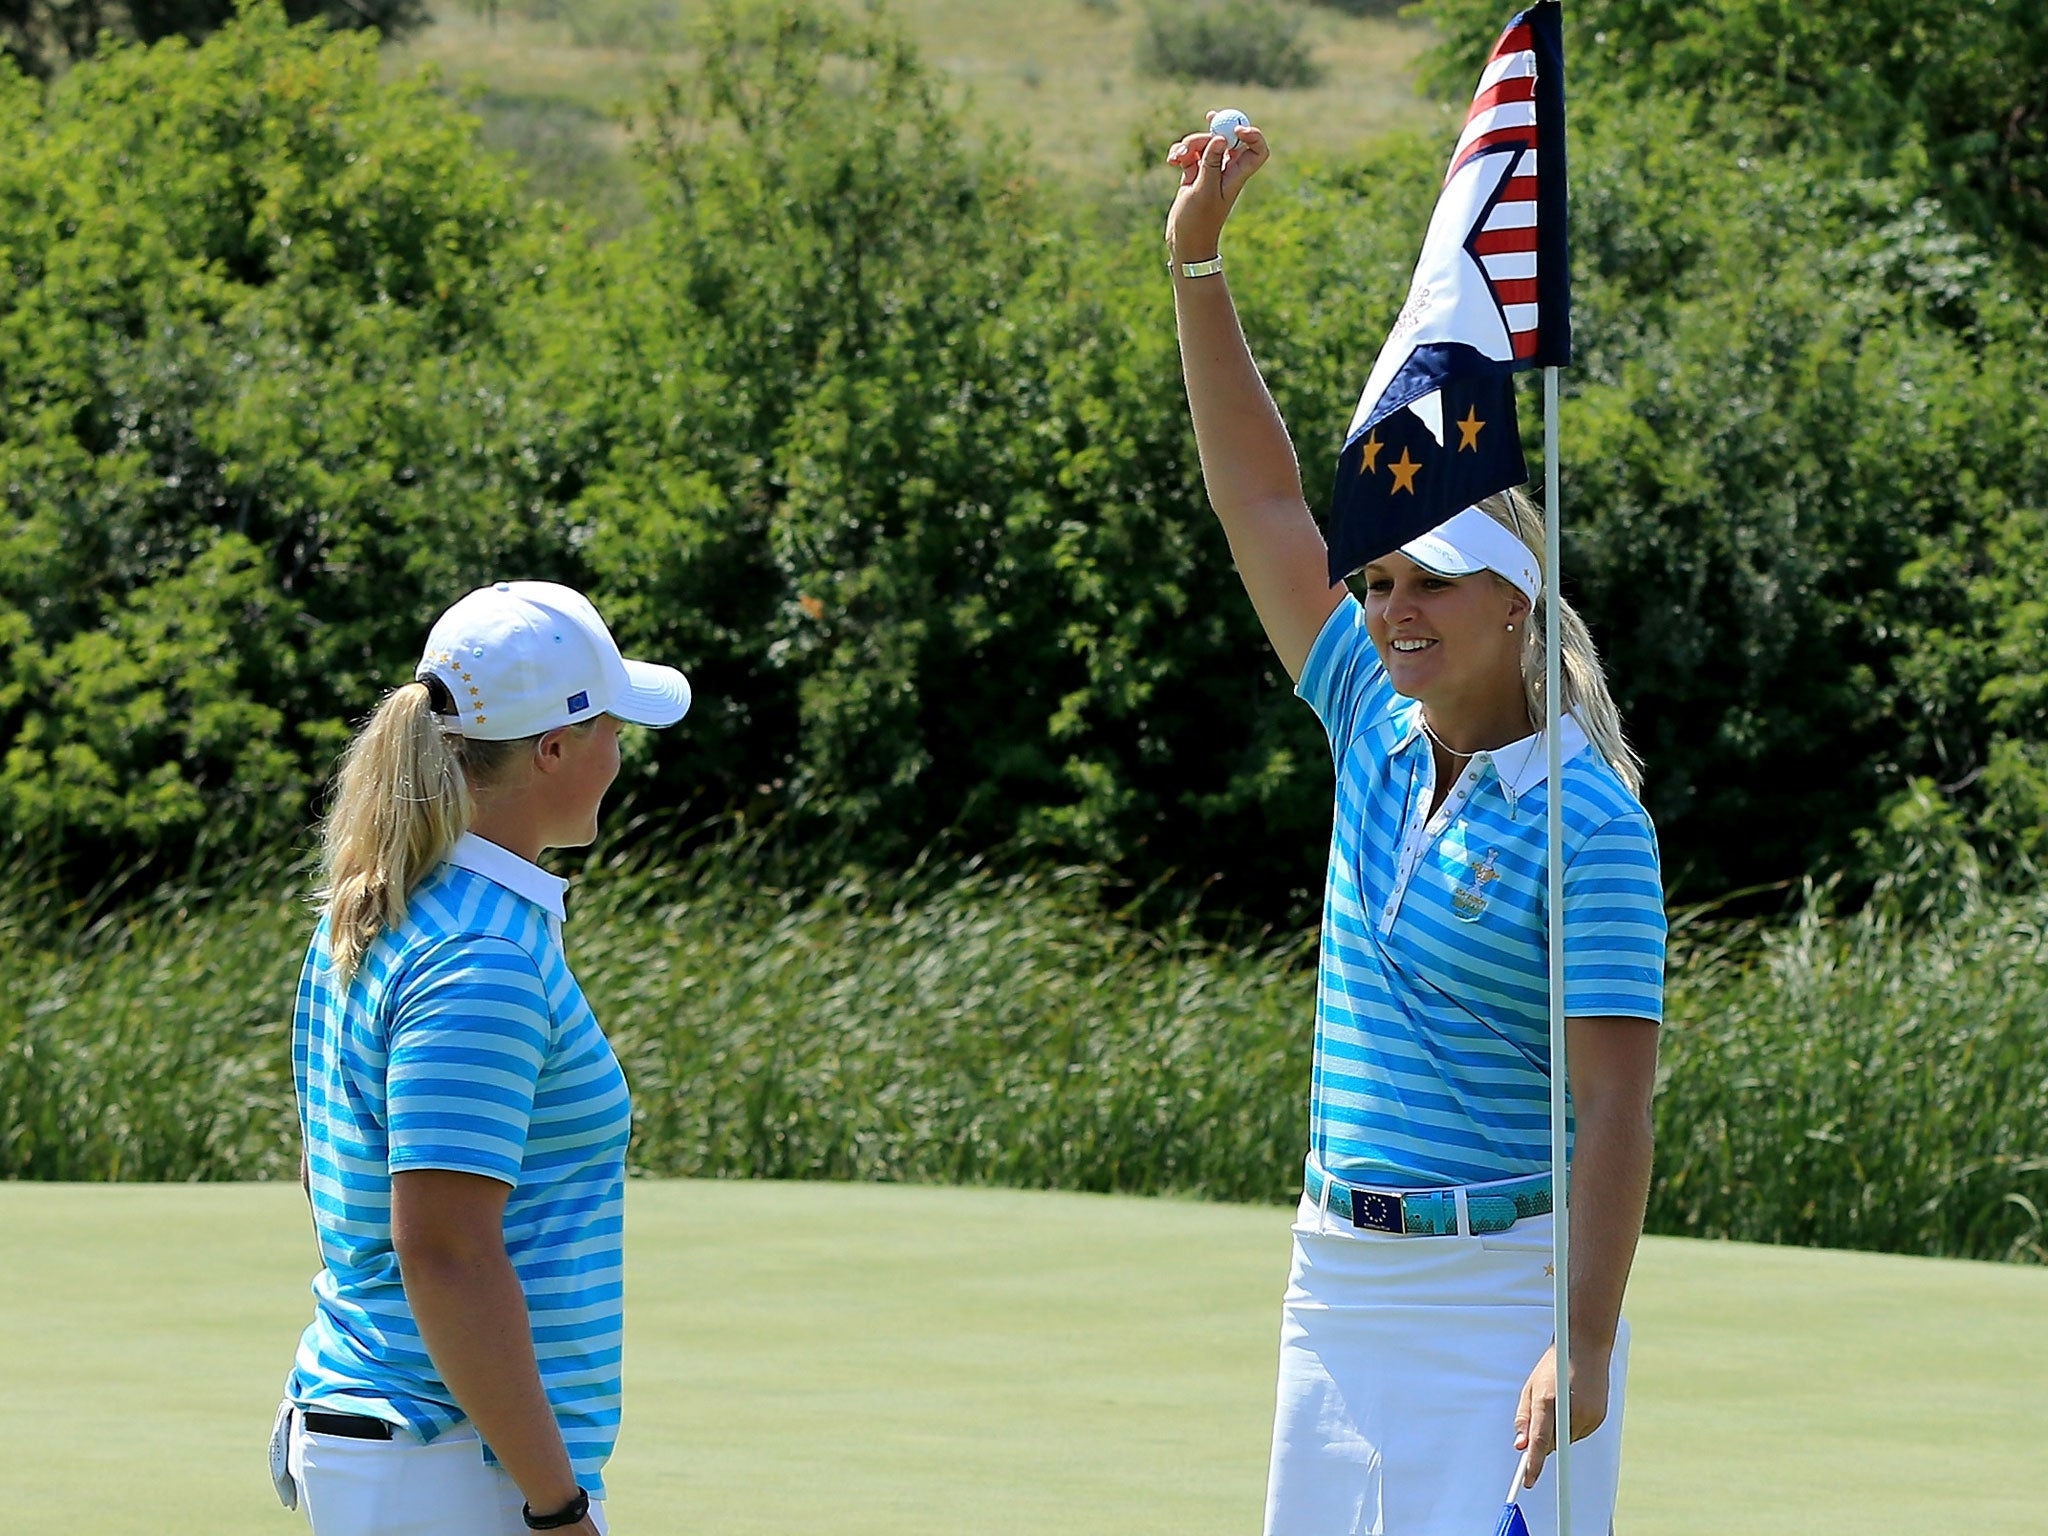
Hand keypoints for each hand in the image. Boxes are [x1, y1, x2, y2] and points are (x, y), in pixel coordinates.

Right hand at [1163, 111, 1270, 262]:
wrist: (1185, 243)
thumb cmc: (1198, 223)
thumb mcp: (1203, 191)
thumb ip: (1211, 163)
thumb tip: (1221, 138)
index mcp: (1236, 175)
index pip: (1257, 150)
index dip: (1251, 135)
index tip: (1234, 129)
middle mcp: (1226, 171)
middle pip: (1224, 140)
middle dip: (1207, 136)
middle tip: (1193, 141)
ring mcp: (1210, 172)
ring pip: (1204, 145)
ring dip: (1188, 145)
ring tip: (1176, 158)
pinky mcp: (1194, 175)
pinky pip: (1190, 155)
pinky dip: (1180, 154)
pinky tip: (1171, 161)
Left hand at [1514, 1340, 1610, 1486]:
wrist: (1584, 1347)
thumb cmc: (1552, 1366)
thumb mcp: (1530, 1387)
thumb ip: (1524, 1418)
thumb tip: (1521, 1446)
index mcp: (1548, 1401)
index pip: (1540, 1441)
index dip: (1533, 1464)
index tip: (1527, 1481)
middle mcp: (1570, 1411)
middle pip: (1553, 1444)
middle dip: (1544, 1441)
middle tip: (1542, 1421)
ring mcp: (1588, 1415)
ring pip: (1566, 1441)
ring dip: (1559, 1432)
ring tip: (1560, 1403)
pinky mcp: (1599, 1417)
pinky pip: (1580, 1434)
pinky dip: (1572, 1428)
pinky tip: (1572, 1405)